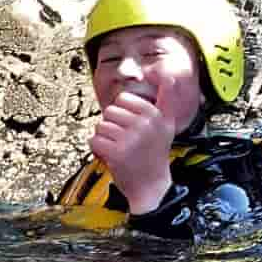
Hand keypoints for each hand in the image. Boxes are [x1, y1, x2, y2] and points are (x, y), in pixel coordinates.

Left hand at [89, 92, 175, 213]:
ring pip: (100, 125)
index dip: (123, 114)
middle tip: (125, 142)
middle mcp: (146, 124)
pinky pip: (94, 140)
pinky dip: (97, 149)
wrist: (153, 189)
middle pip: (110, 111)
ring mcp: (131, 138)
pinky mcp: (117, 152)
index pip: (124, 98)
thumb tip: (164, 72)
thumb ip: (166, 98)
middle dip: (113, 126)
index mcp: (156, 114)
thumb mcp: (167, 124)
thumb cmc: (156, 154)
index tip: (133, 129)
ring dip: (105, 138)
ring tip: (119, 150)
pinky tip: (110, 157)